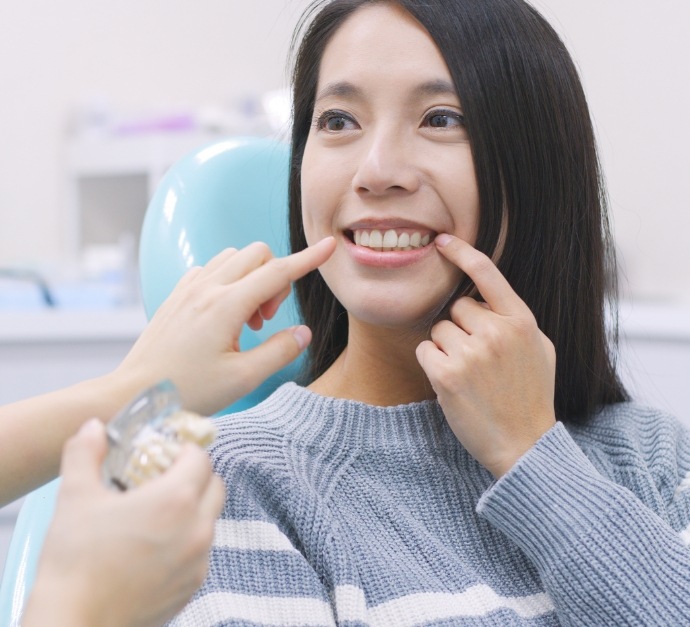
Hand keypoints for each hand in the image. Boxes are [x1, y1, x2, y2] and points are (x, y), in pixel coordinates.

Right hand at [23, 419, 223, 626]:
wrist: (73, 625)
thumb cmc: (75, 560)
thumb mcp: (75, 496)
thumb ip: (86, 453)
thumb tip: (93, 427)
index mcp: (177, 499)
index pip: (201, 458)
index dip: (184, 450)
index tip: (164, 453)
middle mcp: (198, 528)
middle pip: (215, 485)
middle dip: (196, 476)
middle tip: (163, 479)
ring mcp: (199, 561)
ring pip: (210, 520)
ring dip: (194, 509)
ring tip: (157, 514)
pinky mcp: (192, 588)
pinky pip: (201, 552)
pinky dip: (187, 541)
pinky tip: (155, 547)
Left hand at [114, 237, 335, 414]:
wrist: (133, 395)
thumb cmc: (187, 391)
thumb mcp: (243, 378)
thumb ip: (279, 351)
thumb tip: (303, 332)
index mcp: (225, 306)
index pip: (278, 272)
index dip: (308, 259)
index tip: (328, 247)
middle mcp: (206, 289)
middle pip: (257, 255)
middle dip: (275, 279)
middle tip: (266, 320)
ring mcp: (188, 289)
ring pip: (233, 258)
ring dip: (251, 279)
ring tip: (246, 320)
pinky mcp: (176, 296)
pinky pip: (211, 270)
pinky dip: (229, 281)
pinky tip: (224, 315)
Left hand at [416, 234, 555, 477]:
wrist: (524, 445)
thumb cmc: (531, 396)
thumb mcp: (539, 350)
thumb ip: (515, 320)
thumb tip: (487, 298)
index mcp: (522, 321)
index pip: (487, 274)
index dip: (462, 253)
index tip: (442, 241)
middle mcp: (497, 332)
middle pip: (456, 308)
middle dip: (460, 329)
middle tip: (477, 360)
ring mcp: (471, 353)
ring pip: (438, 330)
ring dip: (446, 349)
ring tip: (469, 375)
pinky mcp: (447, 374)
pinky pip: (425, 351)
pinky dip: (433, 364)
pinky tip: (453, 384)